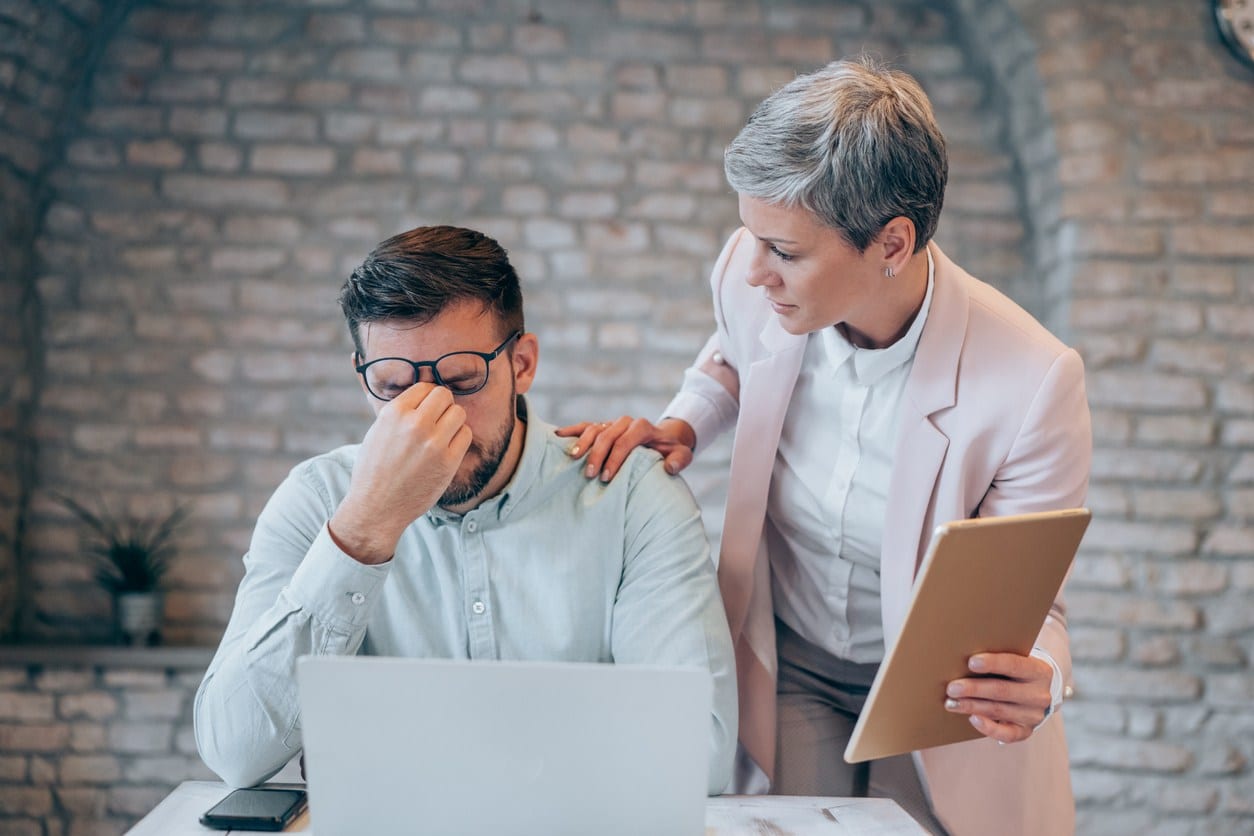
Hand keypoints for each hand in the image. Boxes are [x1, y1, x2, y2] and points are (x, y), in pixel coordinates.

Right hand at [330, 383, 471, 563]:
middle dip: (442, 406)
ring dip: (453, 421)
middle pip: (444, 395)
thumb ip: (394, 411)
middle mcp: (415, 423)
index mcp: (394, 413)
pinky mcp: (448, 461)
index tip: (425, 410)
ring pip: (458, 413)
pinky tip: (447, 448)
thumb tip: (400, 391)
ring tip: (442, 435)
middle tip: (436, 421)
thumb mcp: (375, 432)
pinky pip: (465, 434)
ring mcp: (433, 442)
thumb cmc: (373, 471)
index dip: (427, 398)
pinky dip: (459, 439)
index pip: (425, 387)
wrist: (377, 508)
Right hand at [554, 417, 695, 480]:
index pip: (626, 441)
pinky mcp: (603, 427)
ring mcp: (613, 423)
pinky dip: (572, 430)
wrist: (664, 439)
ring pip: (594, 429)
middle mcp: (626, 422)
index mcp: (644, 427)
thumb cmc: (672, 451)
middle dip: (597, 455)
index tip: (606, 477)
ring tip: (573, 459)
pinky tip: (557, 437)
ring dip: (582, 443)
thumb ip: (679, 460)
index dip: (615, 459)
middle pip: (607, 435)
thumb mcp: (682, 455)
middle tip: (589, 475)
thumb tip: (668, 467)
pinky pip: (585, 426)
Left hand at [943, 652, 1053, 742]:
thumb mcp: (1014, 661)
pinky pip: (1007, 734)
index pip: (1015, 665)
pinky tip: (972, 719)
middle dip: (974, 689)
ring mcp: (1033, 715)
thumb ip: (997, 659)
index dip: (993, 663)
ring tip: (951, 702)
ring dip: (972, 706)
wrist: (1035, 692)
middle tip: (952, 688)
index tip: (971, 662)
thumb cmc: (1014, 672)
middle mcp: (1038, 695)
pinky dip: (988, 728)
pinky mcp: (1025, 731)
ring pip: (998, 710)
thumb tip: (961, 657)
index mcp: (1039, 671)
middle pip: (1002, 690)